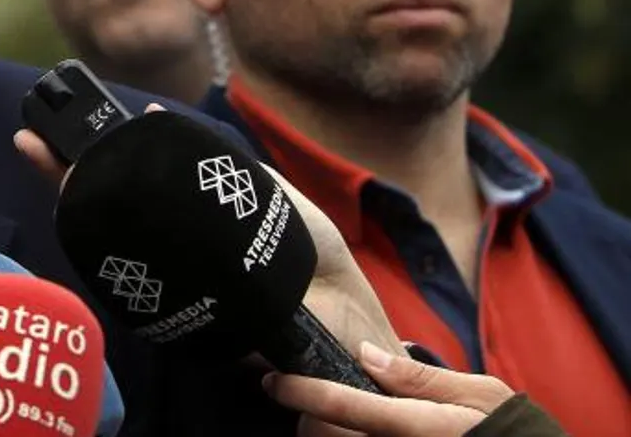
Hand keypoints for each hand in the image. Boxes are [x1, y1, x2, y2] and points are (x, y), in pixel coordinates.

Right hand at [13, 107, 403, 361]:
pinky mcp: (178, 310)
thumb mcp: (269, 195)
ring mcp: (170, 280)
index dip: (96, 157)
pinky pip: (133, 277)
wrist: (348, 318)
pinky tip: (80, 204)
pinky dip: (105, 244)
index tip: (63, 126)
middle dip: (66, 172)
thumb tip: (158, 117)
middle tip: (29, 136)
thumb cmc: (316, 262)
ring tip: (40, 153)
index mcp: (192, 220)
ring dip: (71, 196)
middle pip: (106, 207)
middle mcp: (174, 250)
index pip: (134, 182)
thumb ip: (224, 167)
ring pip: (108, 238)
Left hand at [265, 341, 516, 435]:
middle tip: (310, 402)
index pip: (342, 407)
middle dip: (310, 421)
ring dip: (326, 435)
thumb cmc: (510, 430)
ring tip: (330, 422)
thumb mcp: (478, 394)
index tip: (274, 382)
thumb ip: (419, 378)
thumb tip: (366, 355)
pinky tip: (352, 432)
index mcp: (414, 426)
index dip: (300, 392)